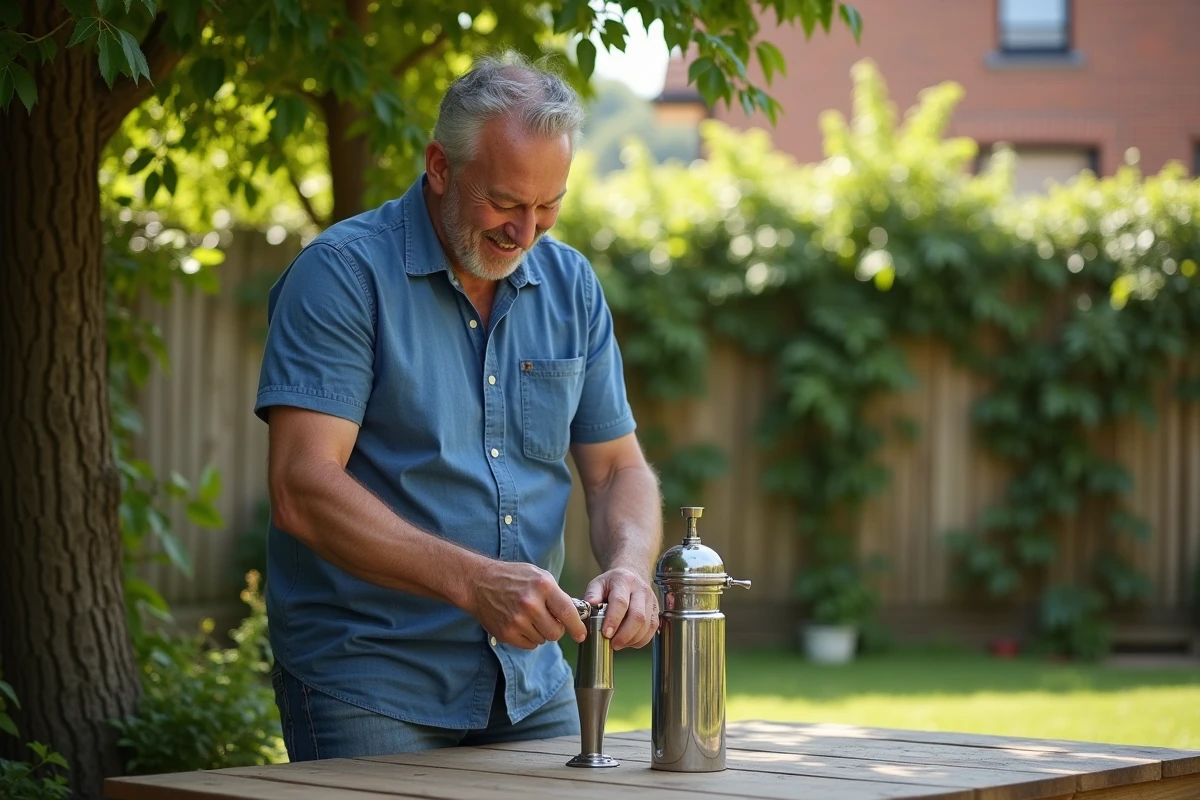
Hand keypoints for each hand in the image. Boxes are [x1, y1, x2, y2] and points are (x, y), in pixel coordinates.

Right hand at [467, 560, 587, 649]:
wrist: (479, 583)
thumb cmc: (512, 577)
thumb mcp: (538, 575)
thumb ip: (556, 594)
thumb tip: (573, 615)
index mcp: (543, 586)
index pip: (567, 612)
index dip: (577, 626)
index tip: (581, 635)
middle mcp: (530, 604)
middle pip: (556, 632)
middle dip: (556, 629)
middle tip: (548, 620)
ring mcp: (517, 620)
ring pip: (543, 639)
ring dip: (540, 632)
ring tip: (528, 617)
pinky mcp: (507, 633)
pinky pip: (529, 645)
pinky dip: (528, 638)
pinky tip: (520, 624)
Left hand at [583, 567, 658, 649]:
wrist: (632, 574)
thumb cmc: (612, 583)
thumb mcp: (598, 584)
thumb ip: (592, 596)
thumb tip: (589, 608)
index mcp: (624, 581)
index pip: (620, 602)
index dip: (614, 620)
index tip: (606, 633)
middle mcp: (640, 590)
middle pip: (638, 616)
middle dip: (625, 635)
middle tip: (613, 644)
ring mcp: (651, 601)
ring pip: (647, 625)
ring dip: (632, 639)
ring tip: (619, 643)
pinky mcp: (656, 611)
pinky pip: (652, 630)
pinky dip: (640, 640)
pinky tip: (629, 641)